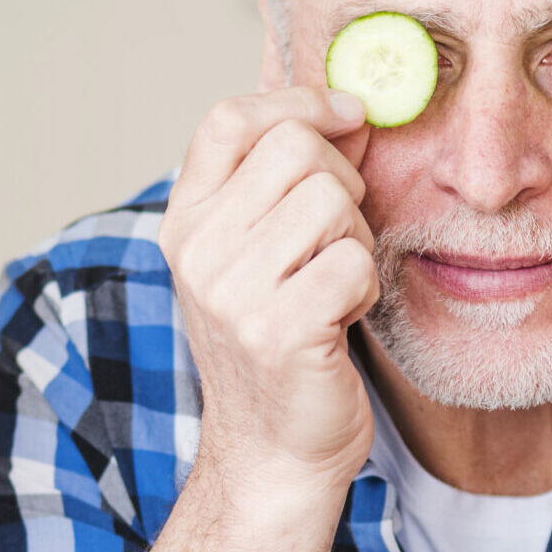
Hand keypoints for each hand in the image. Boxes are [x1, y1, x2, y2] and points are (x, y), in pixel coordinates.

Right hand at [158, 86, 380, 505]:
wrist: (273, 453)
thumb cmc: (282, 343)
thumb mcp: (260, 250)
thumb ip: (282, 176)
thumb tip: (349, 98)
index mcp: (185, 221)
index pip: (229, 119)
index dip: (298, 101)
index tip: (348, 118)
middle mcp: (196, 250)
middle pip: (297, 149)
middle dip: (343, 186)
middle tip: (336, 242)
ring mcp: (230, 292)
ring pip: (333, 201)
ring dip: (357, 241)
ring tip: (334, 285)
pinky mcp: (277, 331)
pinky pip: (354, 262)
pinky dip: (366, 288)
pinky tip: (342, 319)